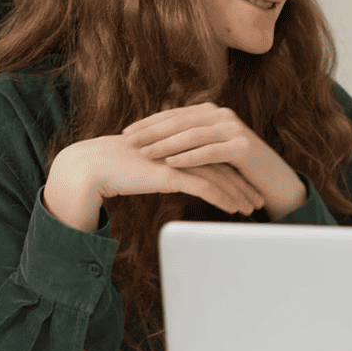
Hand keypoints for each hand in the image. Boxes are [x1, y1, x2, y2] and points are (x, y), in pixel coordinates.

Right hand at [45, 134, 263, 231]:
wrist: (92, 167)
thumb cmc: (118, 168)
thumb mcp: (150, 165)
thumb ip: (167, 168)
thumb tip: (178, 177)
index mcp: (180, 141)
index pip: (216, 155)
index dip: (235, 172)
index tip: (250, 185)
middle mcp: (183, 145)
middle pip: (224, 165)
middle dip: (244, 183)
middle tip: (259, 199)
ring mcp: (178, 157)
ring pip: (219, 176)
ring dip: (238, 194)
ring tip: (251, 209)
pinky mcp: (171, 172)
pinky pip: (205, 186)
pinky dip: (223, 198)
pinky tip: (234, 209)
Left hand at [122, 103, 307, 219]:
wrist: (274, 181)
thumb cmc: (238, 169)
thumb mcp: (211, 151)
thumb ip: (190, 141)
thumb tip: (153, 142)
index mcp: (213, 113)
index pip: (175, 115)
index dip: (149, 122)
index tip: (127, 132)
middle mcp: (223, 116)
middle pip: (180, 121)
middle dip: (152, 131)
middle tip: (129, 141)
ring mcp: (235, 130)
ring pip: (193, 135)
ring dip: (166, 143)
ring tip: (144, 152)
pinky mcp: (243, 148)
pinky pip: (210, 151)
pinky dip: (189, 157)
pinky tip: (171, 162)